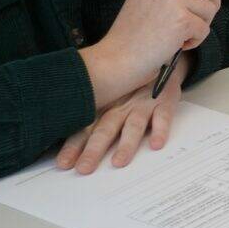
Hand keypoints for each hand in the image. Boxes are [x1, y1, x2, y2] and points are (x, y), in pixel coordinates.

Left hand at [57, 55, 185, 173]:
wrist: (160, 59)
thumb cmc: (131, 86)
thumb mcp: (109, 98)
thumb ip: (93, 121)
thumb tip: (67, 150)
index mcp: (104, 108)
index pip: (85, 129)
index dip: (74, 146)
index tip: (64, 164)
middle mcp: (120, 107)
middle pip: (105, 129)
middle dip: (93, 149)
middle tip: (84, 168)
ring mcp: (142, 104)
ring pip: (133, 125)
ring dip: (126, 144)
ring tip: (119, 162)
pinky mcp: (164, 102)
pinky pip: (163, 116)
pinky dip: (160, 130)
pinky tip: (156, 144)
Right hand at [82, 0, 219, 103]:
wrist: (115, 60)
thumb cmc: (130, 39)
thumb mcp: (145, 2)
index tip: (195, 6)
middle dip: (212, 0)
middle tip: (200, 19)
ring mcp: (173, 0)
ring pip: (209, 9)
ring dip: (199, 27)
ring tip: (178, 38)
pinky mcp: (182, 20)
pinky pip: (205, 29)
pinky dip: (195, 41)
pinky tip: (176, 46)